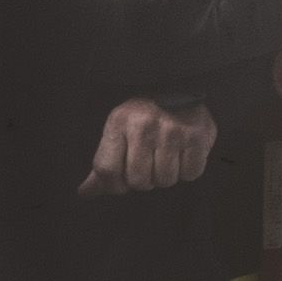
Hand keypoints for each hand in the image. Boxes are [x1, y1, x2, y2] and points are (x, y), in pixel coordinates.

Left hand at [80, 98, 218, 193]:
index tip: (123, 179)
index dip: (115, 185)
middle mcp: (144, 125)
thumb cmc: (144, 116)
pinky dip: (189, 169)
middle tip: (150, 163)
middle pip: (139, 181)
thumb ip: (103, 164)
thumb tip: (84, 193)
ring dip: (167, 175)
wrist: (180, 87)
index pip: (107, 171)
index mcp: (119, 123)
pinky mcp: (197, 136)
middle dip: (145, 179)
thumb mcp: (118, 132)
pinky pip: (190, 174)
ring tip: (168, 156)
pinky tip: (185, 153)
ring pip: (165, 180)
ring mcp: (172, 130)